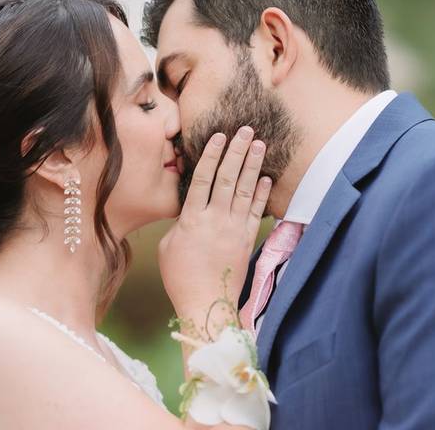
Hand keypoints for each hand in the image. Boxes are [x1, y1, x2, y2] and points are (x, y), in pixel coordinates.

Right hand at [159, 126, 271, 335]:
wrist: (206, 304)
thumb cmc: (181, 277)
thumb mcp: (168, 245)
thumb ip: (180, 223)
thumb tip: (189, 211)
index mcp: (192, 218)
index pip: (203, 178)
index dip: (211, 155)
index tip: (219, 136)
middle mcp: (215, 219)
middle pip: (228, 177)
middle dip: (237, 151)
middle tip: (245, 130)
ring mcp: (233, 228)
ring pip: (245, 190)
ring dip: (253, 165)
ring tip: (259, 144)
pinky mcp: (246, 239)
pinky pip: (256, 211)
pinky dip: (262, 193)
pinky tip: (266, 177)